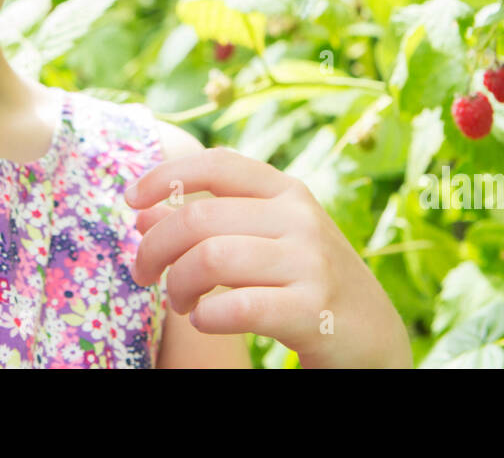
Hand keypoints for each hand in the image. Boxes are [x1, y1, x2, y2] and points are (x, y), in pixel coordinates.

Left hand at [126, 147, 409, 368]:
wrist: (373, 339)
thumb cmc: (306, 285)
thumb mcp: (266, 240)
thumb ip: (213, 222)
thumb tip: (144, 212)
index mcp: (286, 192)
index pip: (216, 164)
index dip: (166, 175)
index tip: (130, 201)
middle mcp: (300, 218)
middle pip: (200, 217)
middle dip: (156, 248)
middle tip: (146, 275)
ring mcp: (309, 262)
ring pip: (211, 258)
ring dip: (179, 285)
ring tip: (182, 304)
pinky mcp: (312, 309)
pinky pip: (237, 306)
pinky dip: (207, 315)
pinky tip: (206, 320)